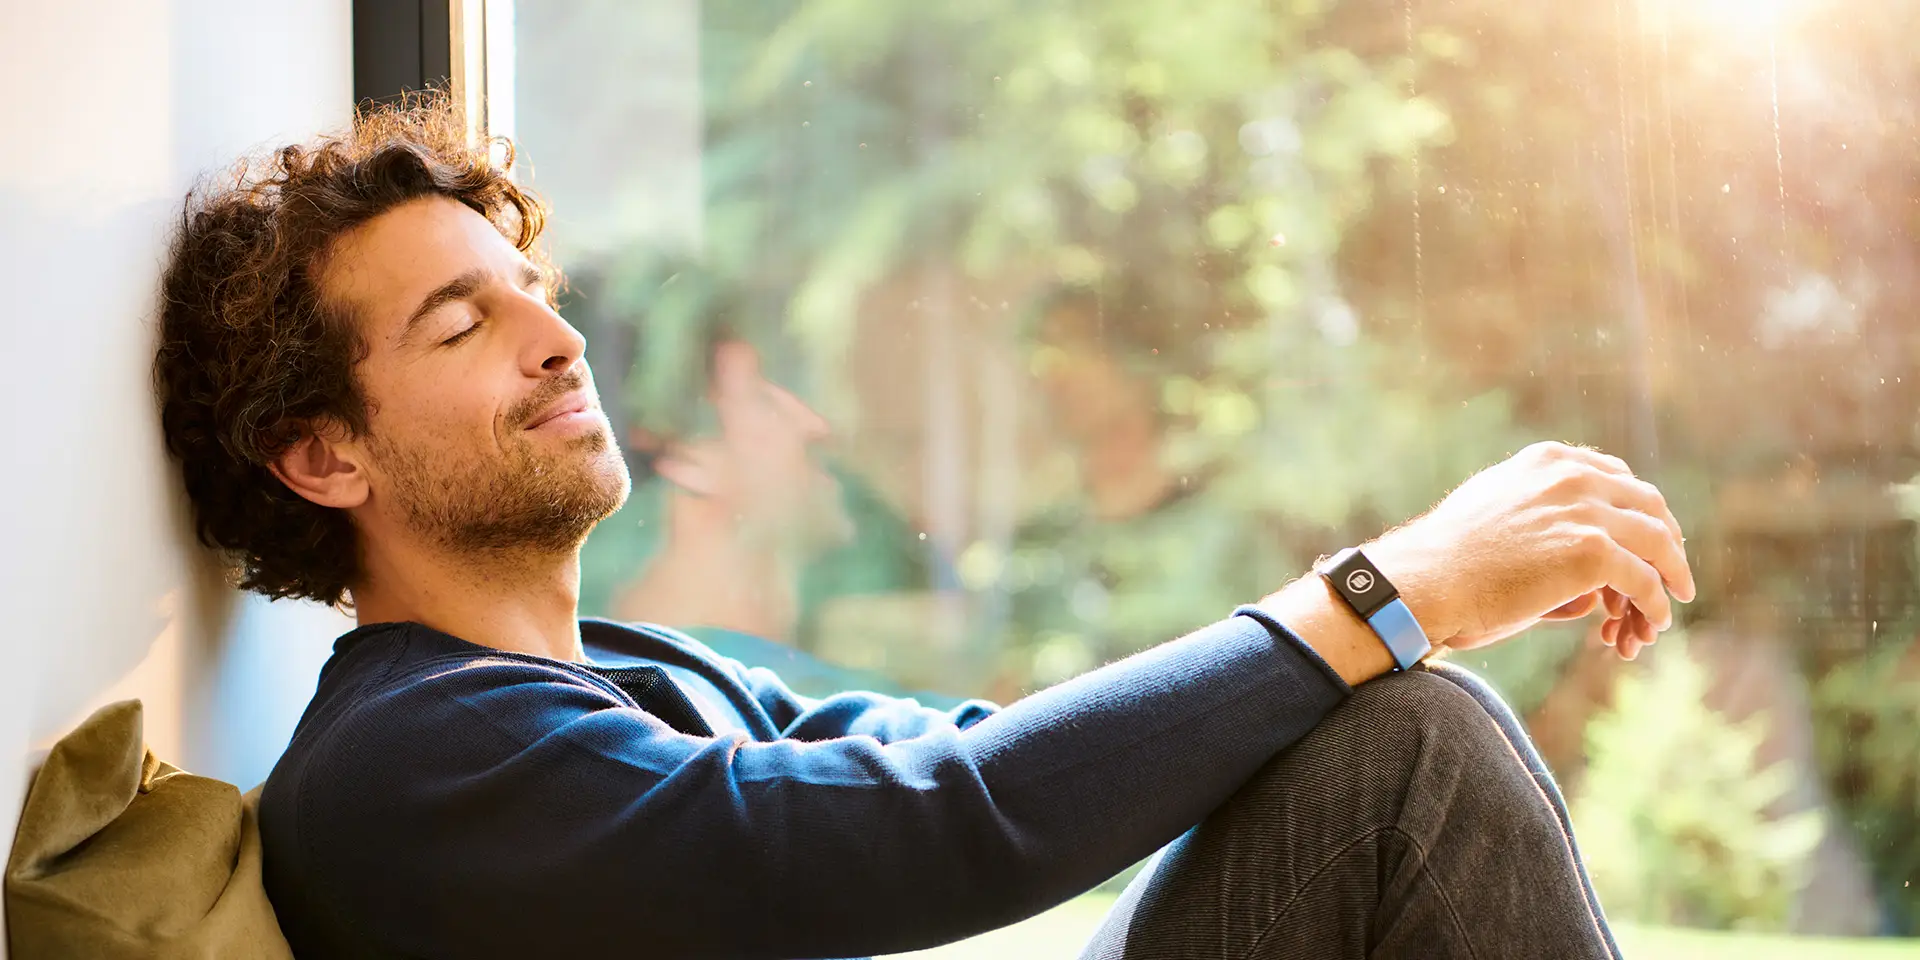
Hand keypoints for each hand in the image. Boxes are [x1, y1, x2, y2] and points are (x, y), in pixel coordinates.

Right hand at [1366, 441, 1695, 659]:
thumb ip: (1533, 508)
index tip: (1645, 533)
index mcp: (1547, 460)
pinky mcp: (1592, 552)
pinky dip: (1656, 603)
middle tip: (1672, 568)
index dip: (1638, 508)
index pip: (1615, 475)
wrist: (1428, 578)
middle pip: (1647, 502)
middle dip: (1666, 537)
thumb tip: (1555, 532)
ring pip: (1657, 540)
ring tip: (1675, 597)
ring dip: (1672, 572)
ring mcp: (1585, 511)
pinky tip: (1655, 621)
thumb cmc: (1447, 557)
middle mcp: (1572, 476)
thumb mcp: (1492, 507)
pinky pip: (1645, 580)